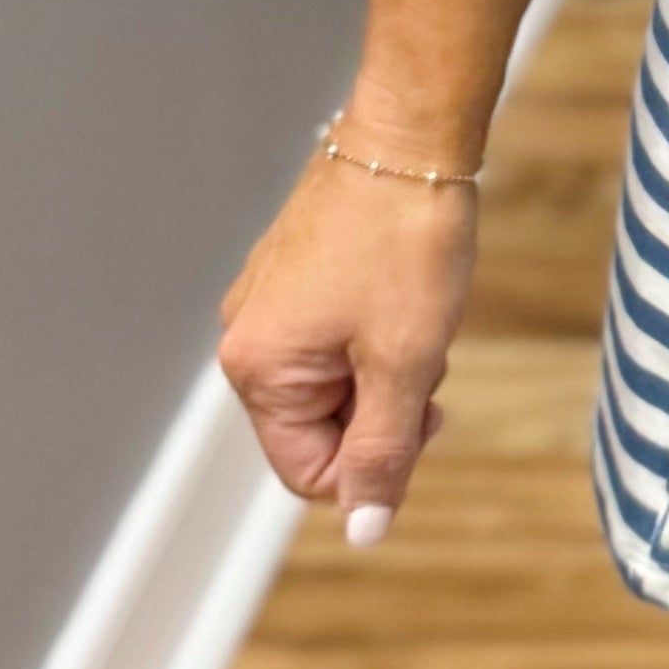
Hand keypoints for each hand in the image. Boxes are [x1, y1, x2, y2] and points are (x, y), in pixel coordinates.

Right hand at [216, 140, 473, 541]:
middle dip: (382, 408)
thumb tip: (363, 533)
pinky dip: (377, 334)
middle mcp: (244, 338)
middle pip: (319, 429)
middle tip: (423, 354)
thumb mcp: (404, 363)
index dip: (375, 462)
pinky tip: (403, 294)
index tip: (424, 409)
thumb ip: (381, 454)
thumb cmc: (406, 244)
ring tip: (416, 316)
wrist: (410, 136)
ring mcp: (265, 303)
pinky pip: (334, 340)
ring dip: (385, 370)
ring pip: (334, 383)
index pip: (308, 472)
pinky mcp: (291, 275)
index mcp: (255, 368)